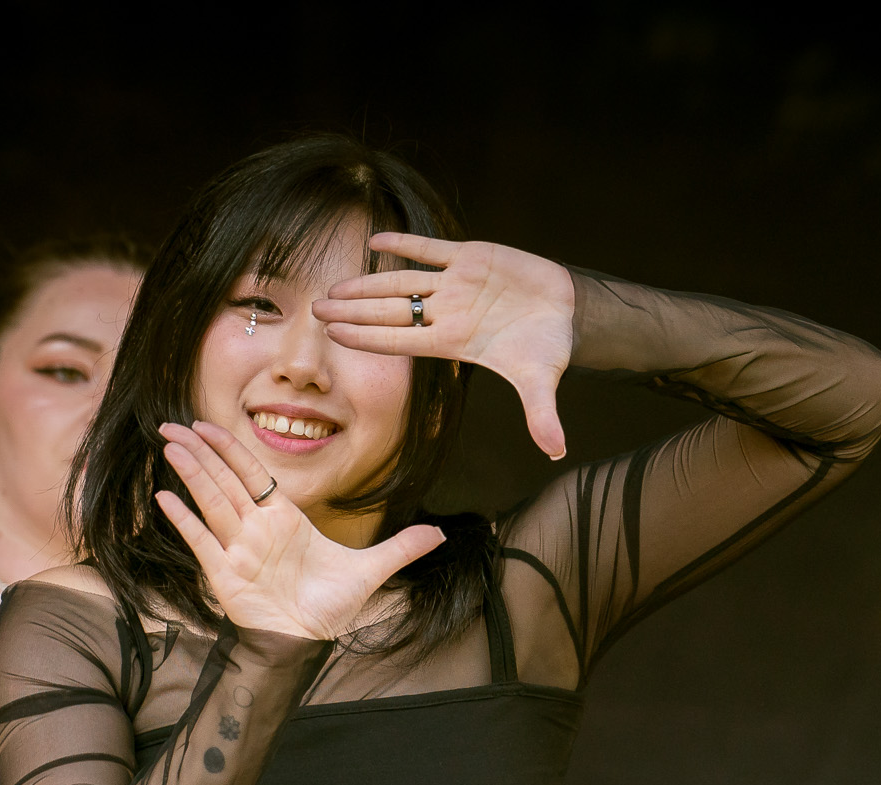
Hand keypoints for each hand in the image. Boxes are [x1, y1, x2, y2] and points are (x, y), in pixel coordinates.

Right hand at [154, 421, 446, 639]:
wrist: (308, 642)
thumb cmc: (330, 607)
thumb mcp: (371, 571)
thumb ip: (401, 548)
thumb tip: (441, 533)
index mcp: (284, 519)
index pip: (252, 474)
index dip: (231, 448)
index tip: (209, 424)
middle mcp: (256, 529)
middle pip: (224, 480)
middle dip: (201, 451)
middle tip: (173, 423)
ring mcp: (237, 549)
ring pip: (210, 502)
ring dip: (190, 473)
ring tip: (169, 444)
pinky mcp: (225, 574)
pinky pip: (201, 542)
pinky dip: (183, 521)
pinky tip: (163, 498)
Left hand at [312, 234, 578, 459]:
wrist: (565, 311)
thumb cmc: (548, 348)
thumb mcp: (542, 380)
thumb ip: (541, 413)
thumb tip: (556, 450)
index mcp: (454, 342)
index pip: (400, 340)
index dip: (366, 336)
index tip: (334, 334)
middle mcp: (446, 313)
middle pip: (389, 311)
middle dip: (353, 310)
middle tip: (315, 309)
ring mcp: (454, 284)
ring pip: (402, 281)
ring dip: (368, 281)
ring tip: (335, 285)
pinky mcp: (470, 257)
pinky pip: (430, 249)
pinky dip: (406, 243)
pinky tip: (376, 239)